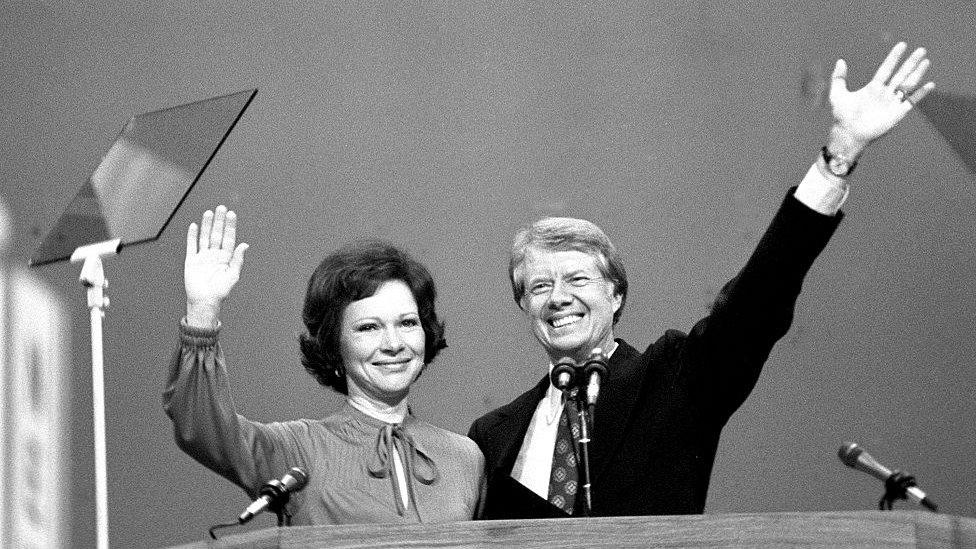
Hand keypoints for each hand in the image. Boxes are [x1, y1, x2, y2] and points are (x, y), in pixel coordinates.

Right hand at [184, 205, 247, 327]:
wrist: (204, 302)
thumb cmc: (220, 291)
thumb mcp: (233, 275)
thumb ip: (238, 259)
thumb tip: (245, 244)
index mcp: (226, 258)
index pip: (228, 238)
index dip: (230, 226)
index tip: (231, 214)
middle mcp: (214, 255)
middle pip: (217, 234)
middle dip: (219, 221)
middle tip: (221, 207)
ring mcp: (203, 257)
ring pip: (205, 237)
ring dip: (206, 225)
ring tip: (209, 212)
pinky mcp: (191, 261)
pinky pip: (192, 246)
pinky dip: (192, 236)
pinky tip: (195, 226)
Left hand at [828, 42, 934, 158]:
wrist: (848, 134)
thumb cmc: (842, 116)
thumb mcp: (837, 94)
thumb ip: (838, 77)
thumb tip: (841, 60)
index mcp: (873, 87)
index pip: (886, 68)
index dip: (894, 57)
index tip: (902, 44)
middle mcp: (885, 93)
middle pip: (901, 74)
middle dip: (911, 62)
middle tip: (921, 49)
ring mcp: (892, 103)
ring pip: (908, 84)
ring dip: (918, 73)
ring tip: (926, 61)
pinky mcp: (897, 113)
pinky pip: (912, 101)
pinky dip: (921, 94)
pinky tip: (930, 85)